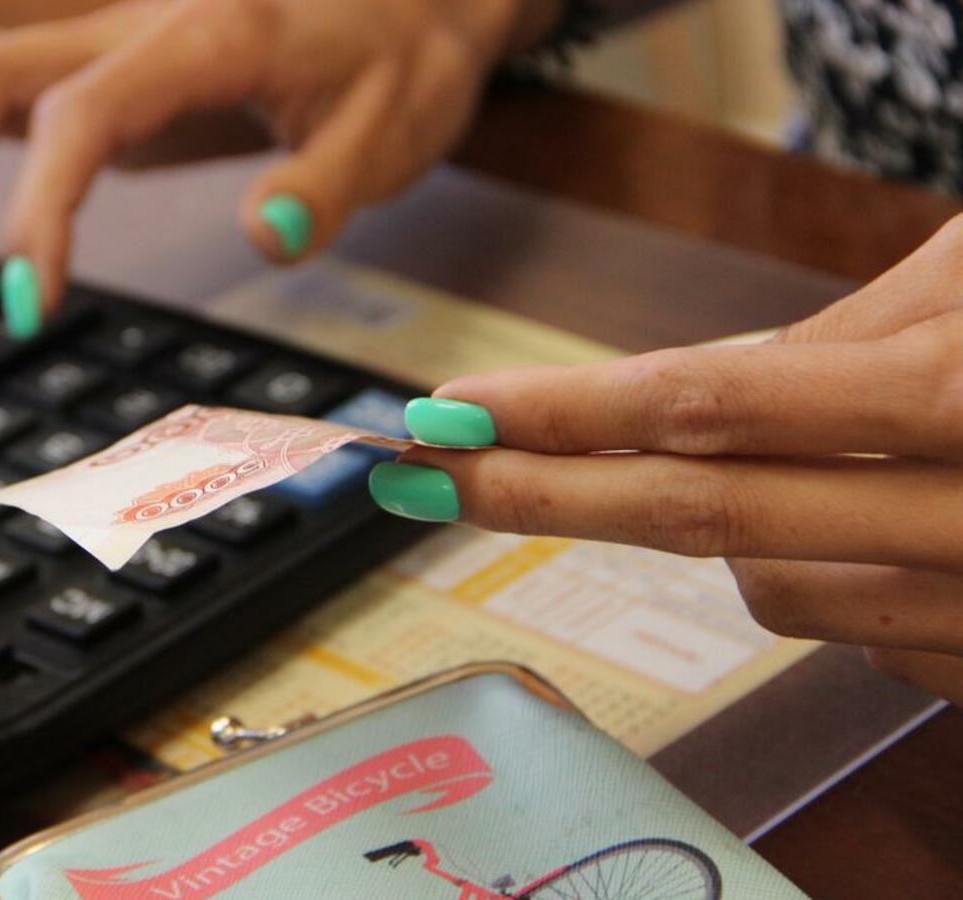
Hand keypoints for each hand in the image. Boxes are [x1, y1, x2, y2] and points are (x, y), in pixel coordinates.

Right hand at [0, 0, 563, 335]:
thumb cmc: (398, 63)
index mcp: (204, 42)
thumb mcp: (393, 130)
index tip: (34, 302)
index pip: (80, 116)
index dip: (37, 210)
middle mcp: (134, 26)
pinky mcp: (99, 66)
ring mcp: (107, 41)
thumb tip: (265, 235)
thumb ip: (325, 185)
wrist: (409, 0)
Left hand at [369, 215, 962, 704]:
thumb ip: (849, 332)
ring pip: (769, 588)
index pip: (703, 407)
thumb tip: (699, 379)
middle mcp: (957, 520)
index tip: (450, 412)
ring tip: (821, 471)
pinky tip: (896, 533)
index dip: (558, 412)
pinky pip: (861, 635)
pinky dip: (841, 578)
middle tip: (424, 477)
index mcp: (952, 400)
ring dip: (740, 531)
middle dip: (540, 494)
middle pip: (697, 514)